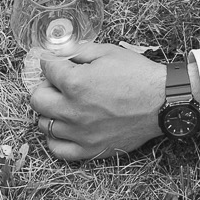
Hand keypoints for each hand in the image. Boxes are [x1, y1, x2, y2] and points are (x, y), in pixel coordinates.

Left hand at [20, 42, 166, 160]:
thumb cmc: (138, 75)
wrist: (162, 101)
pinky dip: (55, 138)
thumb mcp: (107, 52)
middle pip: (37, 99)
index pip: (46, 69)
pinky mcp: (90, 149)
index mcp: (75, 83)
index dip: (49, 61)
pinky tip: (65, 127)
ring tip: (64, 104)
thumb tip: (58, 51)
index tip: (53, 61)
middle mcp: (72, 110)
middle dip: (45, 86)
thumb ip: (78, 50)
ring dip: (50, 111)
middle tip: (58, 83)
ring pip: (44, 124)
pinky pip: (57, 149)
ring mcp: (80, 133)